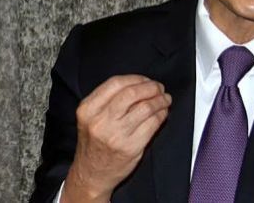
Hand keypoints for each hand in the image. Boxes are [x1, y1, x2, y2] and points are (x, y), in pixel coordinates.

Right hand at [61, 75, 171, 202]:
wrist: (91, 174)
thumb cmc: (94, 143)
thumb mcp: (91, 117)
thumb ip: (109, 100)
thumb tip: (141, 84)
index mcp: (88, 109)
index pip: (116, 83)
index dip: (136, 78)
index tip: (146, 80)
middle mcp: (100, 121)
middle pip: (132, 93)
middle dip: (151, 87)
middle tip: (159, 88)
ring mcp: (116, 135)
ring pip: (146, 107)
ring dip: (160, 100)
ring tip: (165, 99)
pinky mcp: (131, 147)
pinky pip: (152, 124)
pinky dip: (161, 115)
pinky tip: (163, 113)